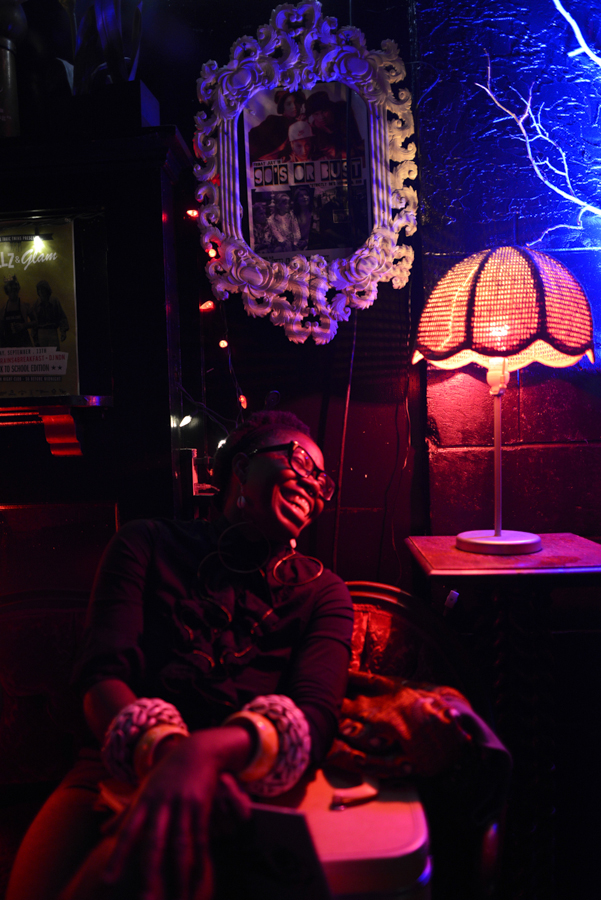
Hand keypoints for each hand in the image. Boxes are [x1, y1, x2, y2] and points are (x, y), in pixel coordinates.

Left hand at [102, 728, 252, 899]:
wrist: (198, 750)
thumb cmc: (166, 773)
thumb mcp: (143, 789)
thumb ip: (124, 813)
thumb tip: (102, 833)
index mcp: (144, 801)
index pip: (128, 832)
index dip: (118, 856)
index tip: (108, 880)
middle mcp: (161, 804)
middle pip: (153, 844)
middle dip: (149, 874)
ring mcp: (182, 804)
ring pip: (179, 846)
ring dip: (178, 876)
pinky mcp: (202, 805)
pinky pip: (201, 839)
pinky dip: (199, 862)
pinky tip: (198, 881)